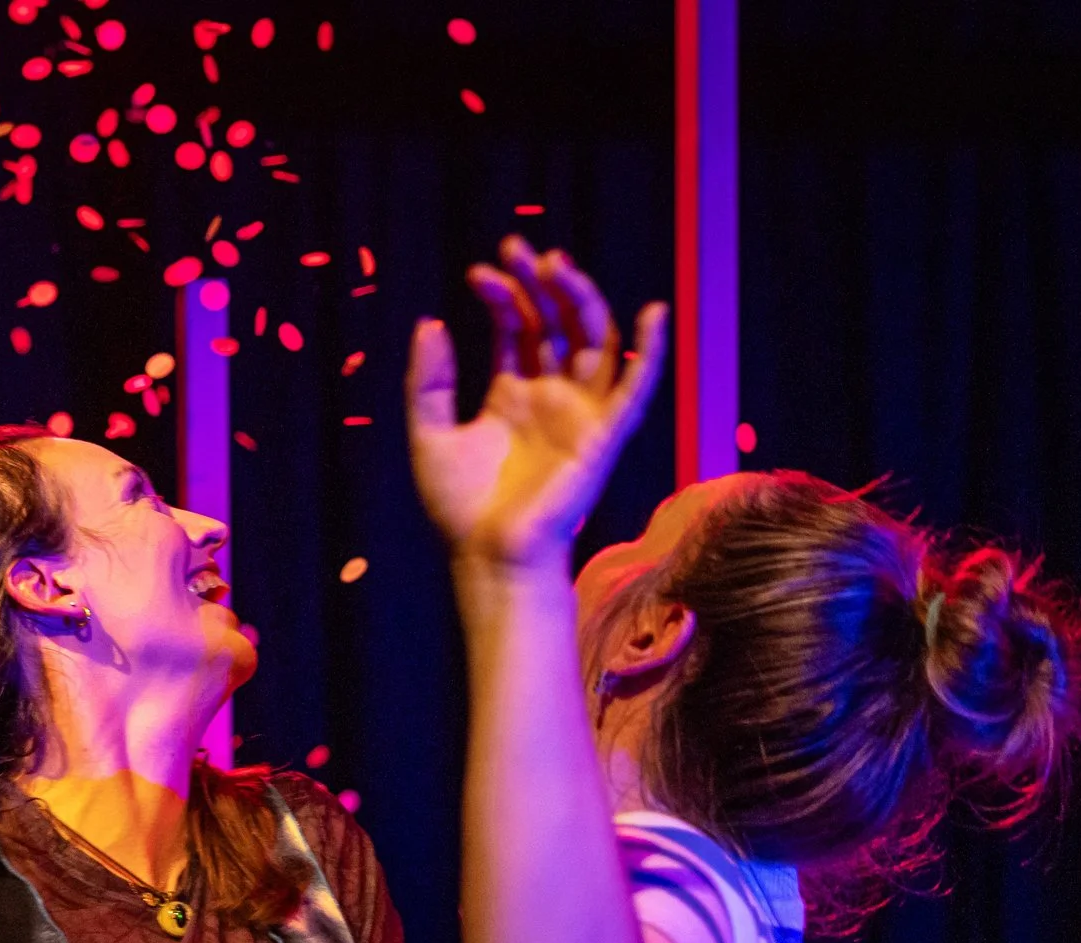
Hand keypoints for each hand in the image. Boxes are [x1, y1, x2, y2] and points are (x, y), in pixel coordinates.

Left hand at [406, 237, 666, 569]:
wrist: (489, 555)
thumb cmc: (460, 507)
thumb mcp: (430, 434)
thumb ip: (429, 381)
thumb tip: (429, 323)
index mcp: (512, 393)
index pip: (515, 326)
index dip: (501, 295)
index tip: (478, 272)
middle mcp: (550, 395)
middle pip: (555, 322)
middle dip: (538, 284)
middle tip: (516, 248)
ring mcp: (579, 412)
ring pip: (592, 340)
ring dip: (578, 299)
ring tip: (552, 264)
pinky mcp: (603, 434)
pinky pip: (636, 387)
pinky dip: (649, 351)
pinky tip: (651, 312)